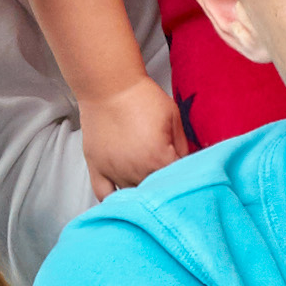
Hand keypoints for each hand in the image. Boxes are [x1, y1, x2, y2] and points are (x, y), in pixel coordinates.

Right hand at [82, 74, 191, 198]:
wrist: (109, 85)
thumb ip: (183, 146)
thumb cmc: (140, 96)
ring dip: (142, 194)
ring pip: (132, 198)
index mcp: (157, 158)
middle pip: (155, 194)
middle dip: (164, 190)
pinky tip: (123, 199)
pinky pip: (104, 196)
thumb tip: (188, 164)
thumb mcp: (173, 117)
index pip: (177, 183)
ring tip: (148, 186)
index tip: (186, 178)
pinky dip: (113, 201)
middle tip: (168, 182)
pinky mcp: (97, 168)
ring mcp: (114, 171)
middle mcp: (135, 169)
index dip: (184, 180)